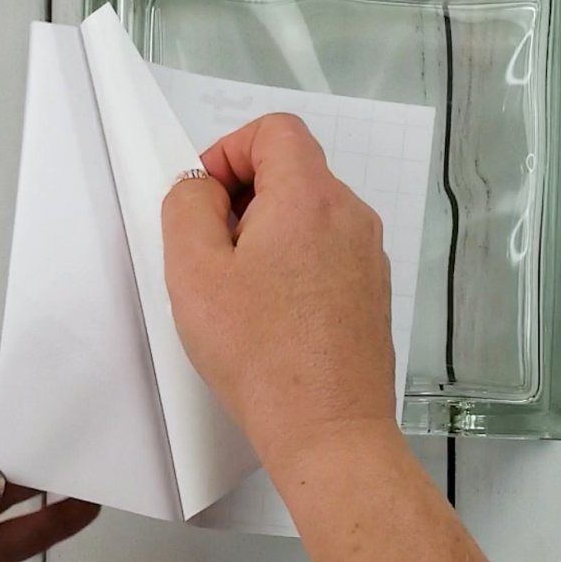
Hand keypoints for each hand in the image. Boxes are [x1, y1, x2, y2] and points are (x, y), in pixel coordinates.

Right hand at [162, 114, 540, 561]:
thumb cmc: (257, 351)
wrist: (330, 431)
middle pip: (293, 170)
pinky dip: (295, 259)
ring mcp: (369, 254)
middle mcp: (351, 215)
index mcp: (311, 197)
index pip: (275, 130)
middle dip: (244, 196)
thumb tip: (204, 188)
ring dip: (267, 231)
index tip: (208, 202)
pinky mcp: (373, 289)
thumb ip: (187, 206)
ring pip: (308, 212)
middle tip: (215, 254)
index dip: (230, 151)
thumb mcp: (194, 270)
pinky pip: (327, 249)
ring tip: (241, 290)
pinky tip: (274, 313)